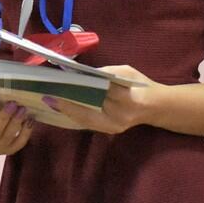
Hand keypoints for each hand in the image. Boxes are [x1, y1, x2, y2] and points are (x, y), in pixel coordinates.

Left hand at [40, 65, 160, 133]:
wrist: (157, 107)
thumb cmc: (140, 85)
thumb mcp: (126, 72)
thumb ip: (105, 72)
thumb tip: (80, 73)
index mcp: (127, 98)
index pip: (97, 93)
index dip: (76, 90)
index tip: (57, 88)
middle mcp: (119, 115)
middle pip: (87, 108)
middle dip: (66, 102)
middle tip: (46, 94)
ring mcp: (114, 126)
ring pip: (84, 119)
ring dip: (66, 110)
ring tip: (49, 101)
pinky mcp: (110, 130)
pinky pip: (88, 123)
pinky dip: (74, 115)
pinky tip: (61, 108)